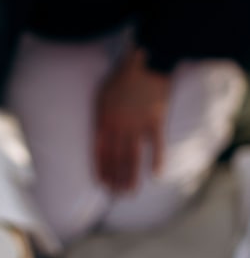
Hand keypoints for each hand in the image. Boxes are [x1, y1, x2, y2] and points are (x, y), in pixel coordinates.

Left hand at [94, 48, 170, 191]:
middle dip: (114, 178)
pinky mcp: (156, 120)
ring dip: (130, 176)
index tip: (101, 183)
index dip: (100, 168)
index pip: (99, 150)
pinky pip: (156, 145)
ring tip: (129, 192)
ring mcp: (138, 124)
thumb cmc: (121, 77)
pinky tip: (156, 176)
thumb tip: (99, 137)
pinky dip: (157, 161)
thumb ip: (100, 117)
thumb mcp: (102, 95)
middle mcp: (119, 125)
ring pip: (133, 156)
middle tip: (116, 195)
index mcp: (103, 119)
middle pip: (115, 157)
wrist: (146, 62)